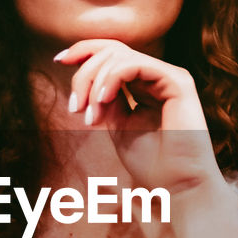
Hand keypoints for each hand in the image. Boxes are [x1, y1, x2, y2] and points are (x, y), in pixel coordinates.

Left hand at [54, 39, 227, 199]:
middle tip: (74, 108)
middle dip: (84, 74)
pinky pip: (136, 64)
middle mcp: (158, 76)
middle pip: (112, 50)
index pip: (113, 53)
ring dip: (95, 81)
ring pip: (121, 55)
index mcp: (144, 85)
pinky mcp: (178, 82)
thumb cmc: (152, 164)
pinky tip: (103, 100)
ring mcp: (169, 77)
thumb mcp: (117, 126)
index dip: (84, 51)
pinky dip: (112, 78)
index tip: (59, 60)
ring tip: (89, 115)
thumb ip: (104, 100)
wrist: (177, 187)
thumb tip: (85, 77)